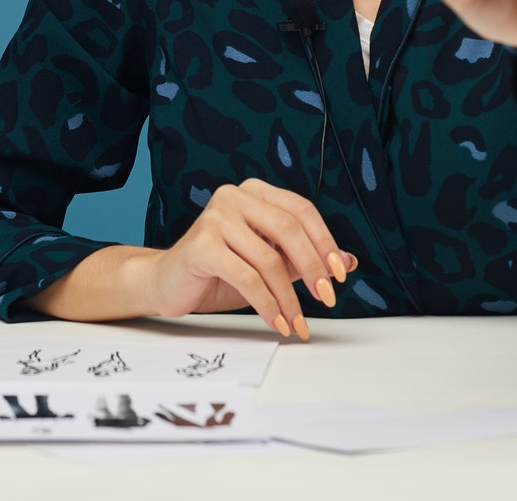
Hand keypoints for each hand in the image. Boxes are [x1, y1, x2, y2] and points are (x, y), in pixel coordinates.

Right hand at [140, 178, 359, 340]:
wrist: (168, 283)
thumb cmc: (220, 271)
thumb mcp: (269, 263)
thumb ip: (303, 259)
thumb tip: (349, 262)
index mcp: (254, 193)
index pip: (301, 210)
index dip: (325, 242)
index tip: (339, 274)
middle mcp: (234, 196)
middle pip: (288, 229)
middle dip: (313, 267)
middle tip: (327, 298)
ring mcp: (215, 217)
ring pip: (269, 259)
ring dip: (289, 298)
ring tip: (297, 322)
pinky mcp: (202, 244)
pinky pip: (247, 277)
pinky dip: (267, 304)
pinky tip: (277, 322)